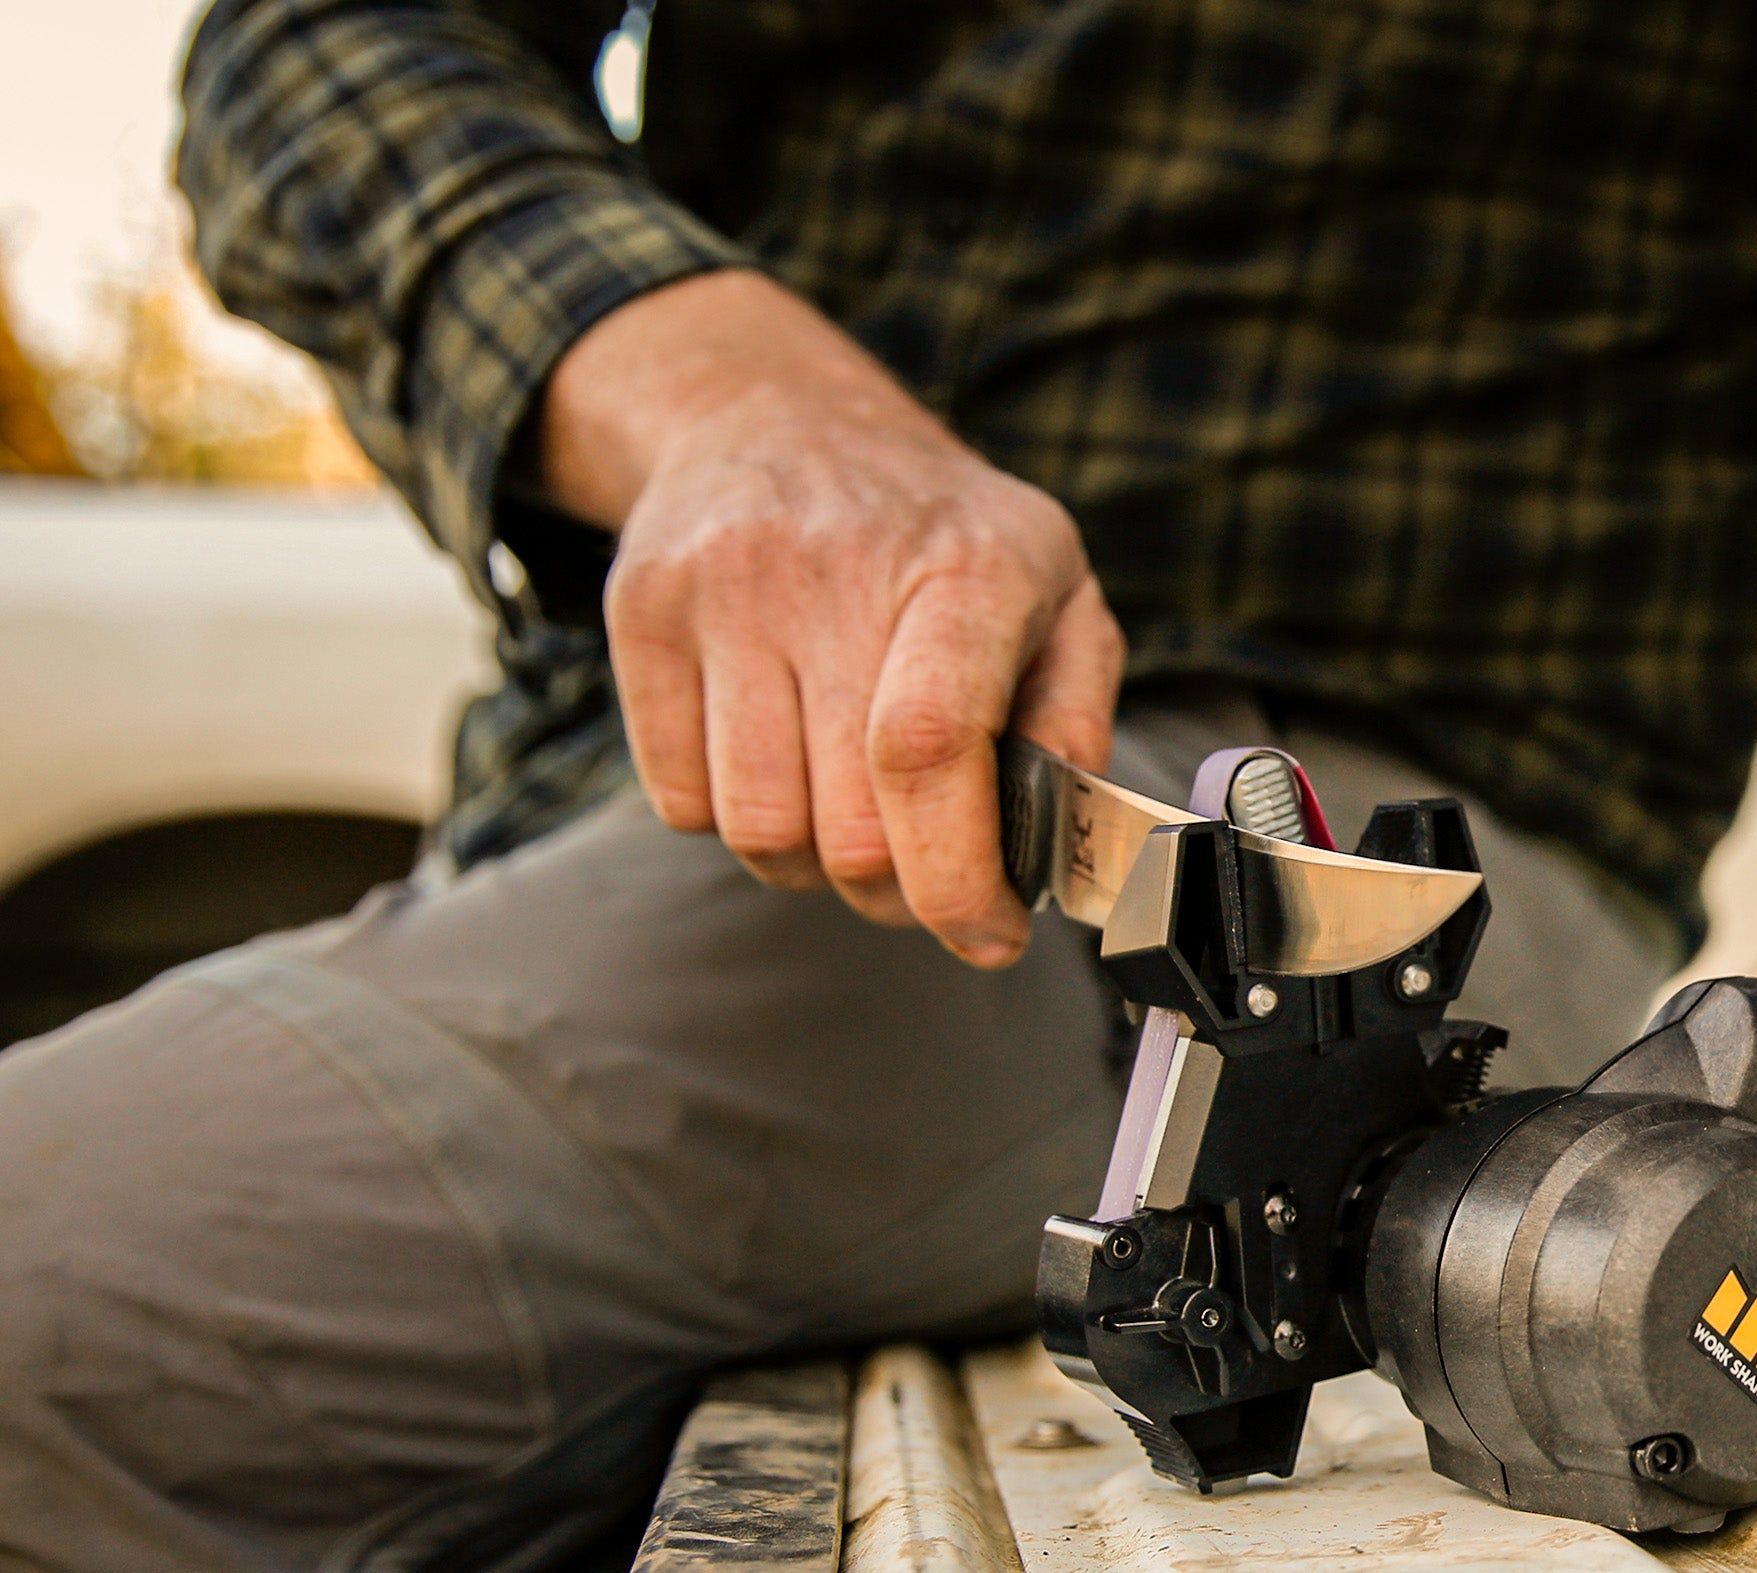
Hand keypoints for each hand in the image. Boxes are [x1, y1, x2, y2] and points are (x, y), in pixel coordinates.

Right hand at [534, 270, 1124, 965]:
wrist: (780, 418)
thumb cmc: (941, 534)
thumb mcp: (1057, 590)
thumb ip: (1076, 715)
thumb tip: (1062, 833)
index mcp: (966, 567)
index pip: (927, 748)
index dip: (955, 874)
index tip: (989, 933)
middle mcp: (831, 569)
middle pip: (845, 825)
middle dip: (900, 893)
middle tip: (929, 875)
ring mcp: (722, 588)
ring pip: (757, 833)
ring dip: (814, 868)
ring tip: (853, 817)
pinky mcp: (641, 614)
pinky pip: (680, 804)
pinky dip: (735, 823)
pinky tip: (782, 763)